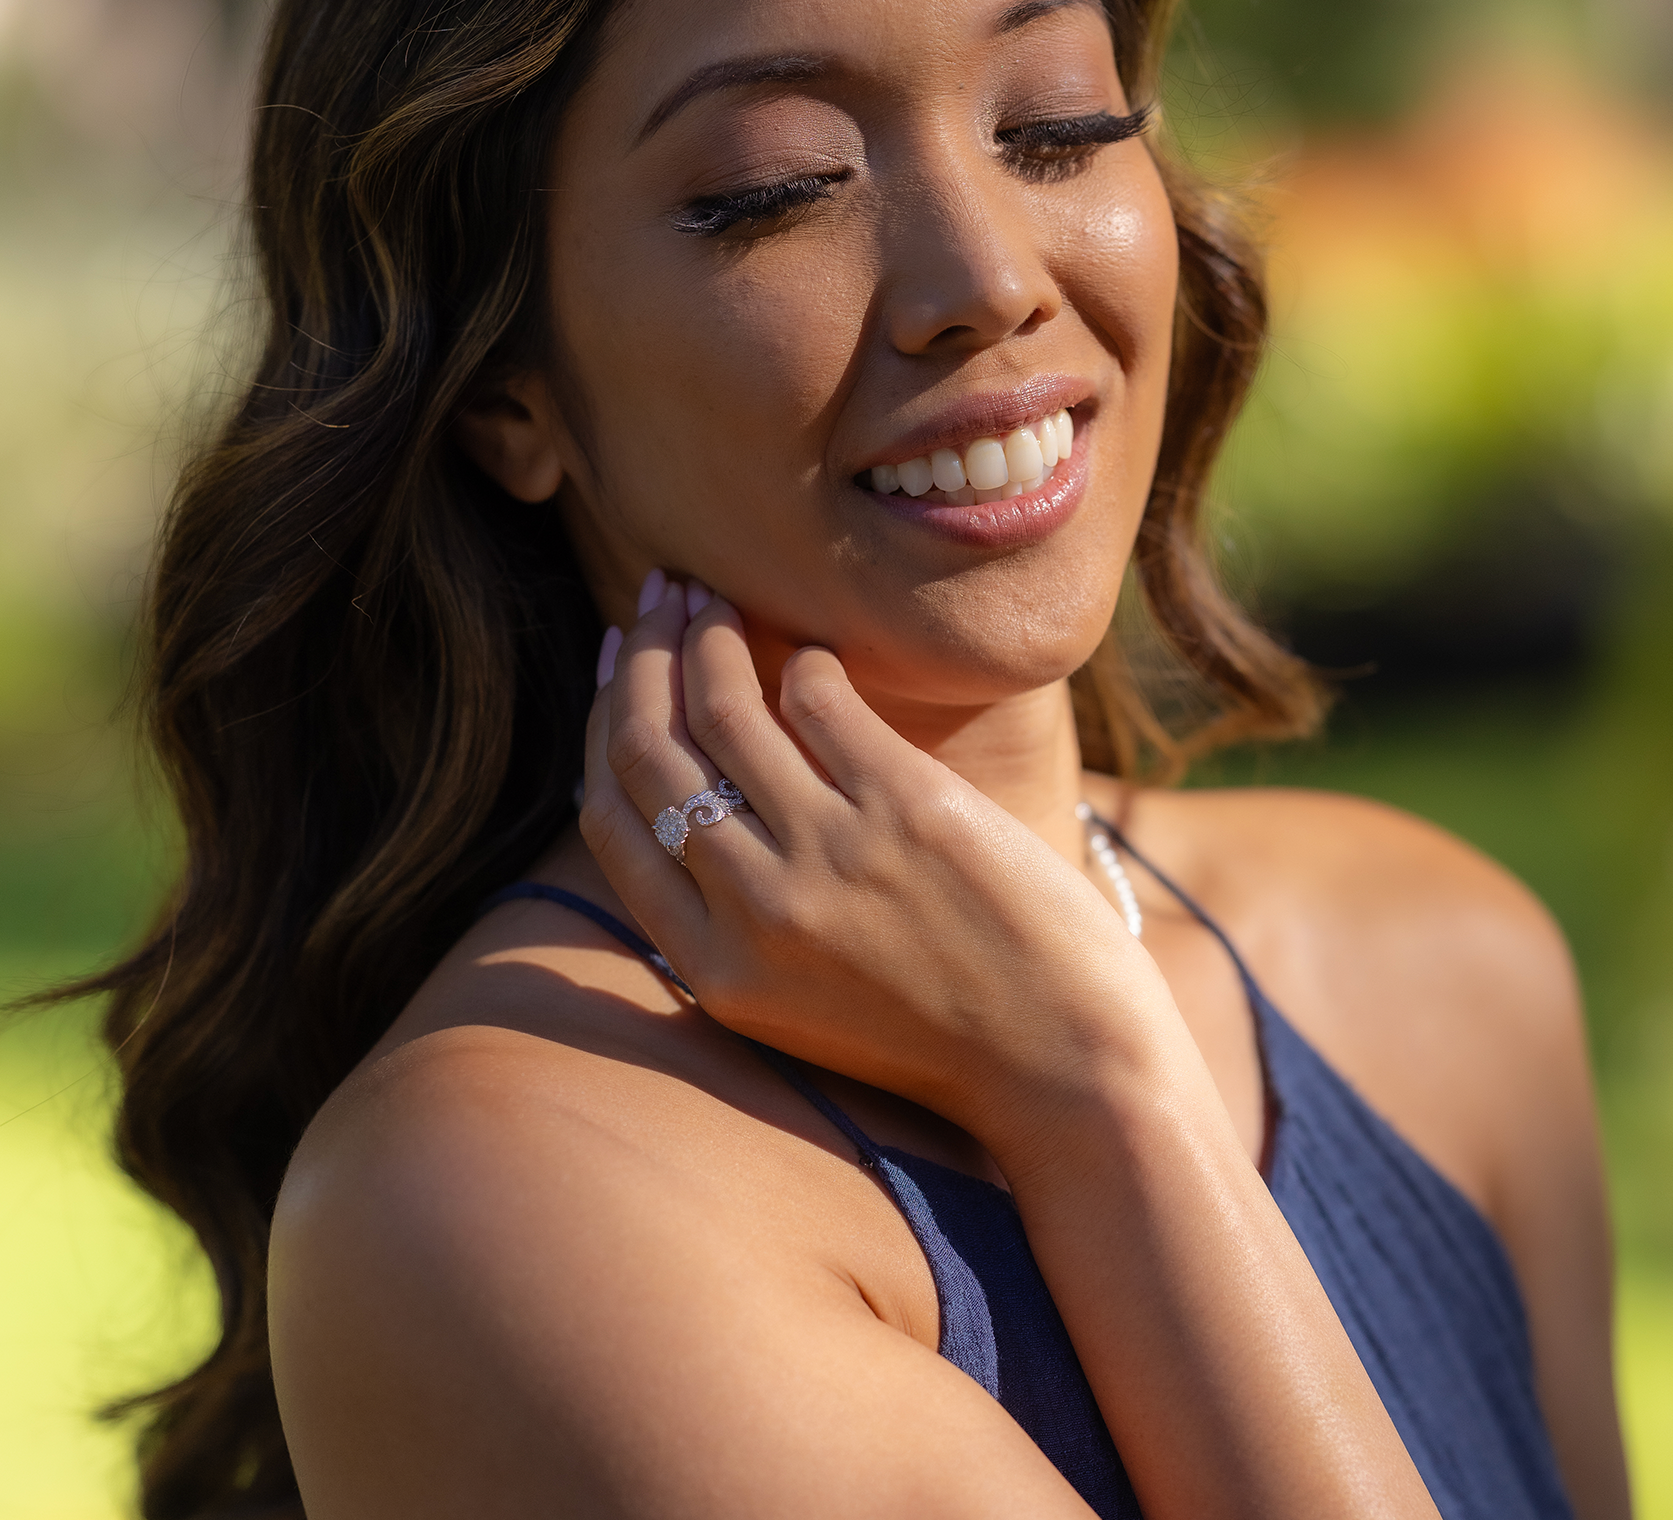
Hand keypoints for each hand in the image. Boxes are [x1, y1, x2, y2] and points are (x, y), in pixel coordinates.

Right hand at [578, 574, 1172, 1158]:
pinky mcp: (907, 806)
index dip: (602, 723)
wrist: (1070, 1076)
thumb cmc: (943, 1039)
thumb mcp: (794, 1006)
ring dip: (709, 633)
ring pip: (724, 708)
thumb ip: (732, 920)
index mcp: (713, 969)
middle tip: (657, 598)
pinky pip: (821, 698)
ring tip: (713, 596)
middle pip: (651, 749)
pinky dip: (807, 657)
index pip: (611, 819)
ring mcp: (829, 853)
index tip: (614, 663)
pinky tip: (816, 648)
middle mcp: (754, 910)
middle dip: (640, 657)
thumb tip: (688, 797)